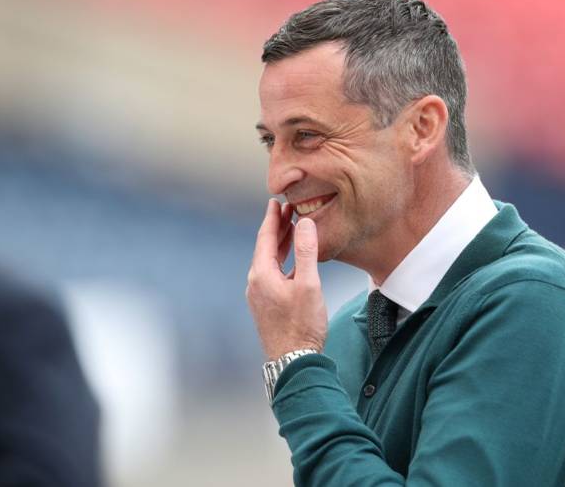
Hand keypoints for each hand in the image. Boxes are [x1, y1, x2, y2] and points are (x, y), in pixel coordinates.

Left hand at [246, 199, 327, 359]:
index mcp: (261, 275)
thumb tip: (305, 223)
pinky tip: (293, 261)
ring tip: (292, 229)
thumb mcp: (308, 285)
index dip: (272, 218)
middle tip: (287, 210)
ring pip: (269, 261)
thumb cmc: (302, 326)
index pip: (265, 237)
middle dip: (277, 228)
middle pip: (266, 248)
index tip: (276, 201)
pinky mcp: (266, 305)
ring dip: (280, 244)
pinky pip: (272, 274)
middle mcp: (255, 283)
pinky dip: (282, 260)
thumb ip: (307, 252)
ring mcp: (259, 296)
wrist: (293, 361)